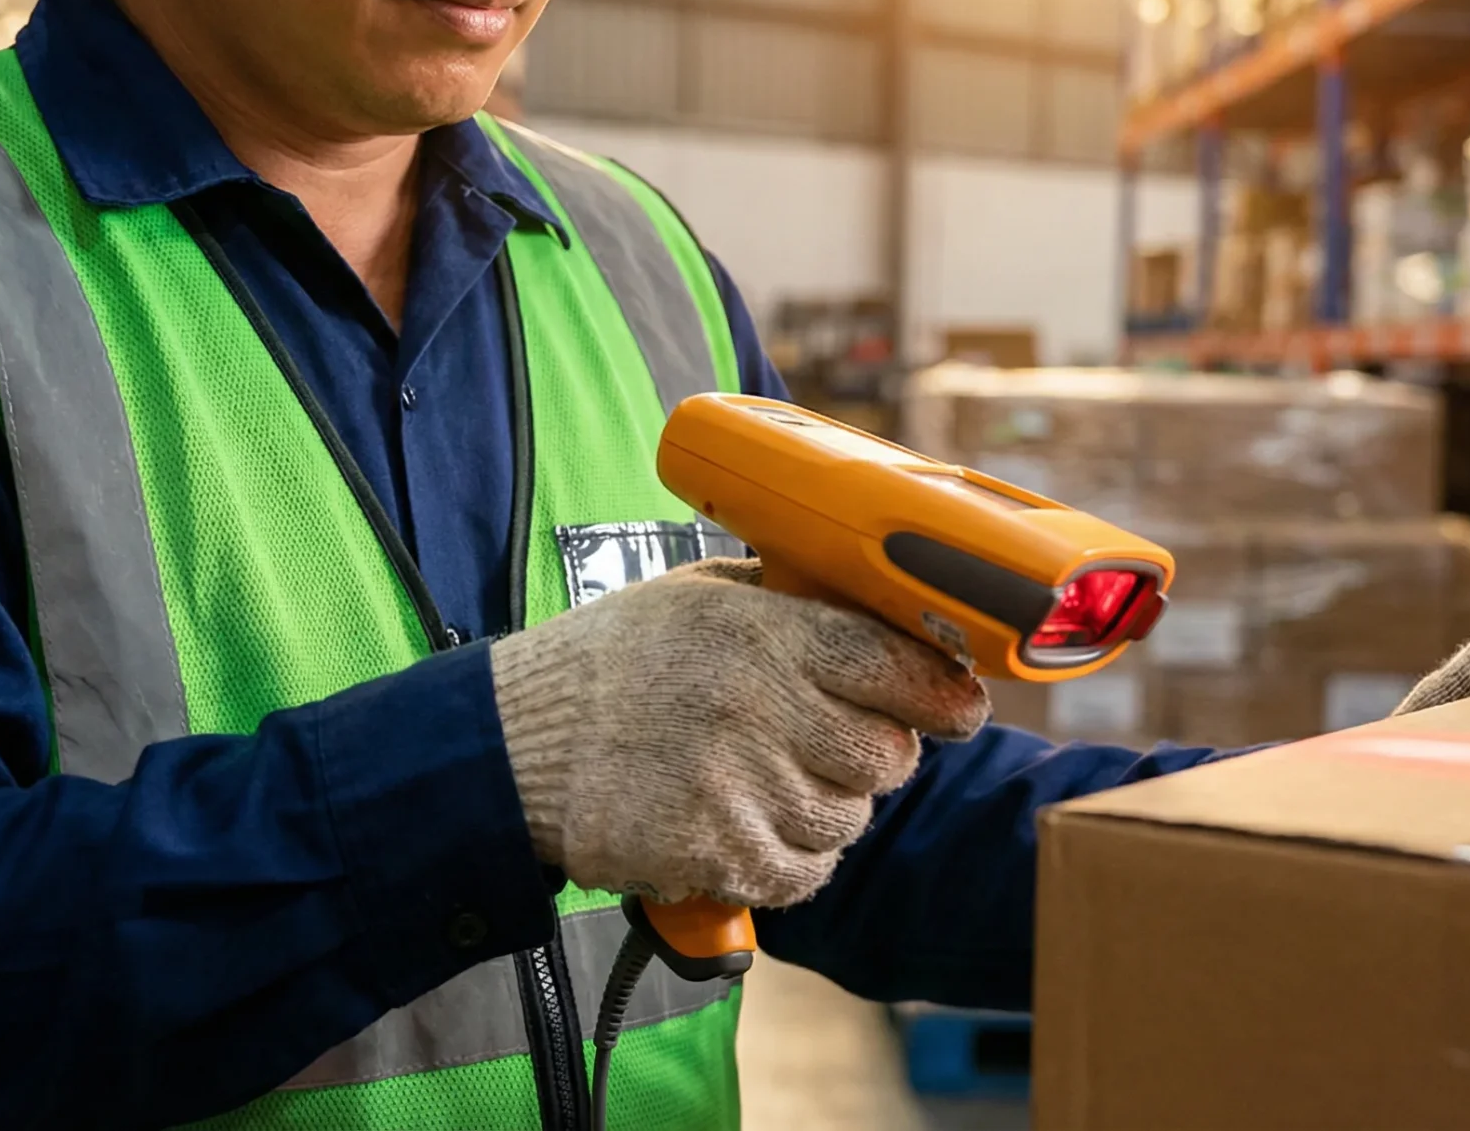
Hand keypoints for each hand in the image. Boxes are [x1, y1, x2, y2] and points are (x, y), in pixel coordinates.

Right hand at [488, 558, 989, 906]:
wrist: (512, 742)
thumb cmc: (612, 662)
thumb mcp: (700, 595)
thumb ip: (791, 601)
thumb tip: (887, 612)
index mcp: (769, 633)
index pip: (899, 666)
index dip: (942, 694)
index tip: (957, 707)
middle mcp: (764, 706)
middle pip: (887, 758)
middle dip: (871, 757)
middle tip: (825, 746)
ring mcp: (742, 786)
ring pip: (848, 821)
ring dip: (824, 811)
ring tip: (764, 784)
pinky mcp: (718, 852)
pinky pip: (803, 874)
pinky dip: (789, 863)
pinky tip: (746, 828)